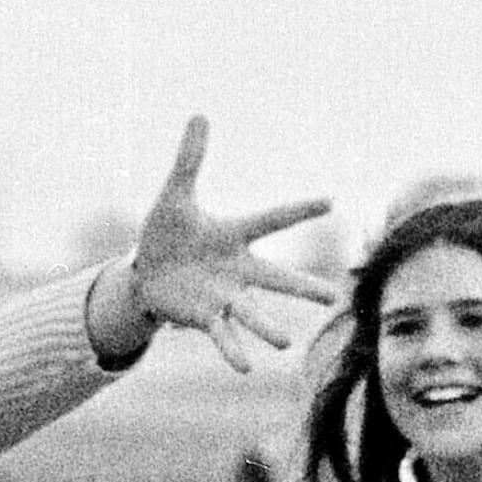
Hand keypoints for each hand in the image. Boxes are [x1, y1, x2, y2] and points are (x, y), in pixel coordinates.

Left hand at [100, 119, 337, 372]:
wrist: (146, 271)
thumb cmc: (167, 232)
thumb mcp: (174, 194)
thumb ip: (190, 159)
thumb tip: (199, 113)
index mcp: (233, 235)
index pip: (271, 219)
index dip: (299, 210)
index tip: (330, 201)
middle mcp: (237, 269)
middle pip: (275, 279)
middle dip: (303, 288)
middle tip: (335, 297)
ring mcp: (223, 296)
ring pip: (252, 313)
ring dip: (268, 328)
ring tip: (286, 343)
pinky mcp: (205, 317)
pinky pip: (223, 336)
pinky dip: (233, 351)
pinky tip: (247, 368)